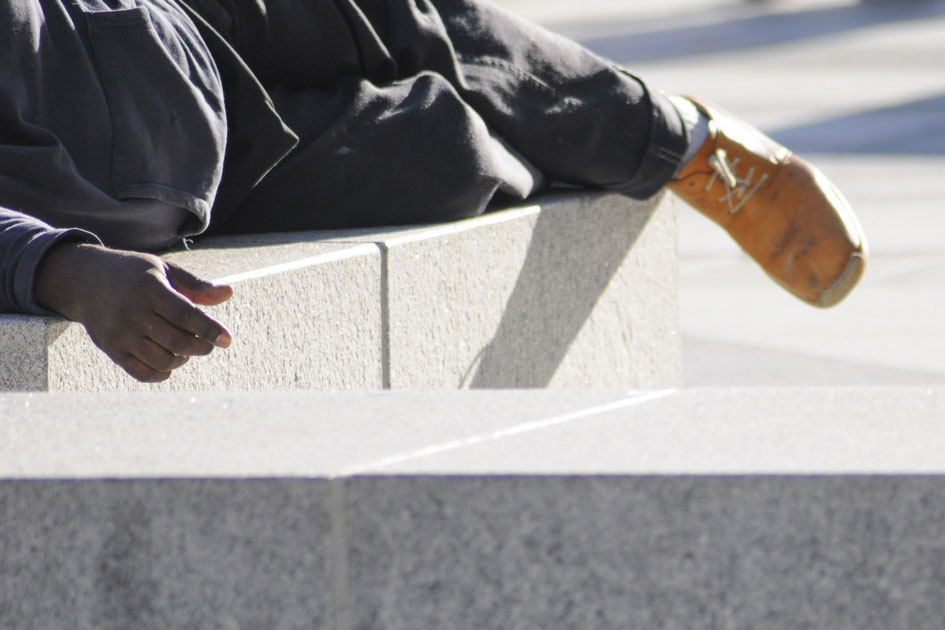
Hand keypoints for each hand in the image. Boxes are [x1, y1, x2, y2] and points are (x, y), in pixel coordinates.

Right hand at [35, 242, 232, 382]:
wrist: (86, 281)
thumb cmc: (135, 275)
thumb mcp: (165, 270)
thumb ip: (196, 285)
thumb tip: (229, 293)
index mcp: (149, 290)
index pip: (186, 316)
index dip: (209, 330)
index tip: (227, 339)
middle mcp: (133, 314)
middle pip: (178, 342)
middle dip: (200, 347)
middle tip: (208, 344)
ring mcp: (121, 335)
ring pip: (163, 361)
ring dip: (182, 359)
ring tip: (185, 348)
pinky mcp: (112, 351)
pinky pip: (143, 373)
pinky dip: (162, 373)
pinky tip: (169, 359)